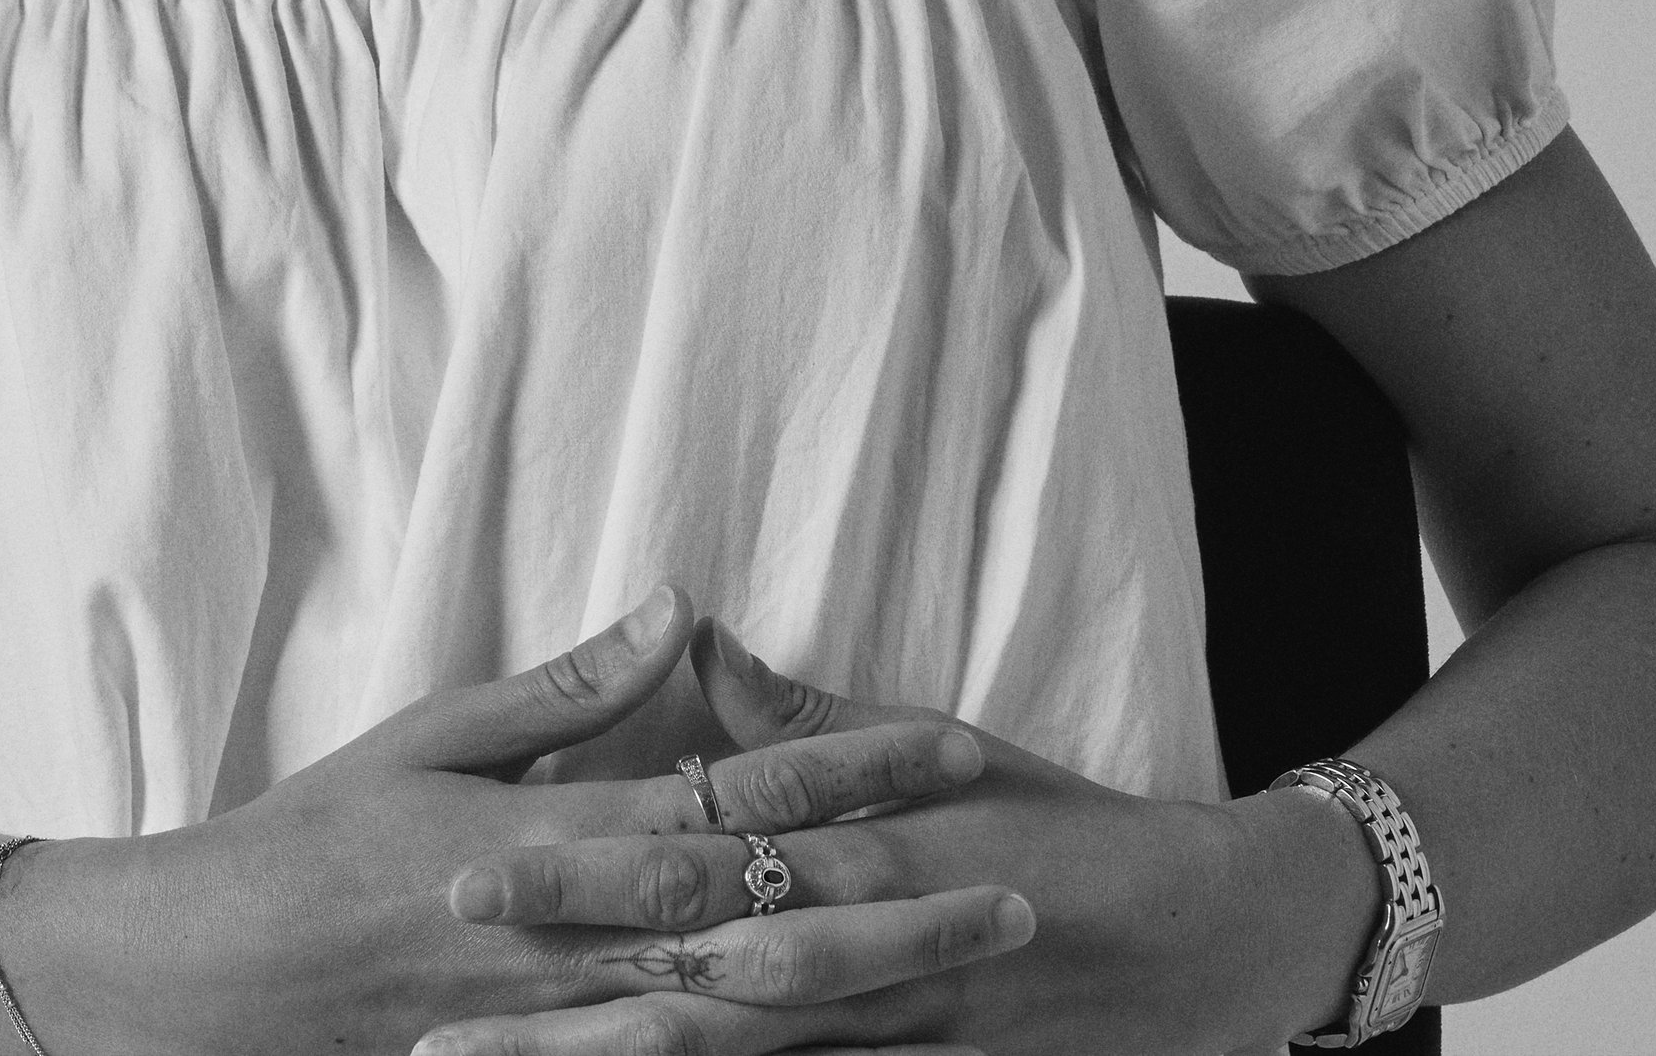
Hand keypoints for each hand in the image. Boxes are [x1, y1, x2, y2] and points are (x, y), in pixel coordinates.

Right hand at [19, 586, 1028, 1055]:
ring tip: (975, 963)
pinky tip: (856, 1053)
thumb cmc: (322, 836)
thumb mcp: (436, 732)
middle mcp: (589, 942)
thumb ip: (571, 686)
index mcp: (565, 839)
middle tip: (1020, 886)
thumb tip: (680, 607)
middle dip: (903, 906)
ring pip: (755, 1016)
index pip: (738, 800)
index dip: (849, 773)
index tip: (949, 747)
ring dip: (874, 991)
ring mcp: (579, 1026)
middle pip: (776, 924)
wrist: (225, 983)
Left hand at [422, 623, 1379, 1055]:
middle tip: (437, 1022)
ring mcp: (901, 1040)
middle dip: (561, 1006)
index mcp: (859, 846)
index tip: (465, 874)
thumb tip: (691, 639)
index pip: (690, 856)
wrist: (1218, 934)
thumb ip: (802, 719)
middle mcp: (869, 950)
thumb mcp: (938, 748)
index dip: (577, 873)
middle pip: (689, 984)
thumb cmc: (1064, 825)